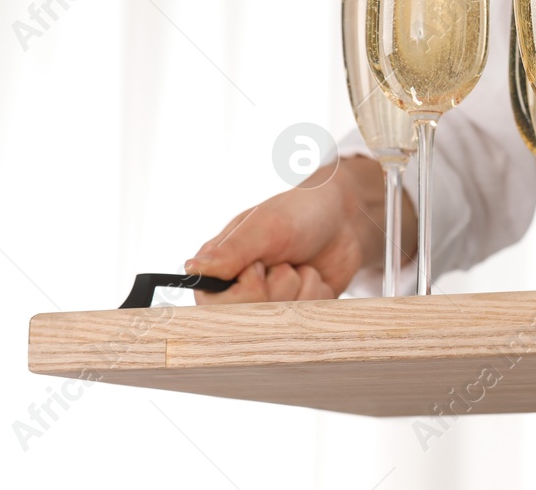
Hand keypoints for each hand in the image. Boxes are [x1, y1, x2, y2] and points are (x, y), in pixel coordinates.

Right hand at [185, 156, 413, 302]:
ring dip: (300, 288)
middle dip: (279, 286)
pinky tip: (315, 275)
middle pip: (250, 319)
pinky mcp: (296, 314)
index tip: (260, 266)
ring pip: (281, 322)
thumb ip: (232, 251)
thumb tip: (192, 269)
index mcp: (220, 267)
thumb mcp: (266, 226)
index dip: (244, 292)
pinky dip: (316, 294)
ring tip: (300, 264)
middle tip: (285, 260)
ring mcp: (269, 304)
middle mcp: (239, 290)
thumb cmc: (298, 213)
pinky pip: (306, 321)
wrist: (343, 216)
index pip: (212, 306)